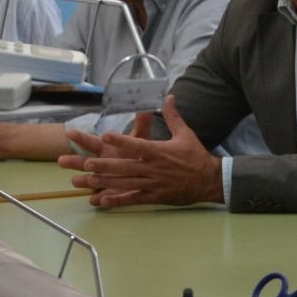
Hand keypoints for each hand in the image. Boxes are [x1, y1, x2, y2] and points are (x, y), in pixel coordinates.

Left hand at [57, 96, 221, 207]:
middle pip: (125, 167)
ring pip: (125, 183)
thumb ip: (173, 116)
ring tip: (88, 181)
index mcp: (158, 151)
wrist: (209, 180)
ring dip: (105, 183)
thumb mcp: (185, 134)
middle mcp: (153, 168)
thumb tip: (168, 96)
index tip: (105, 135)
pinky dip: (118, 200)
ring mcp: (153, 184)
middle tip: (87, 164)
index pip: (137, 145)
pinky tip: (102, 200)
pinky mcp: (154, 196)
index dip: (120, 141)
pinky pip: (133, 198)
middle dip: (105, 166)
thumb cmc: (196, 156)